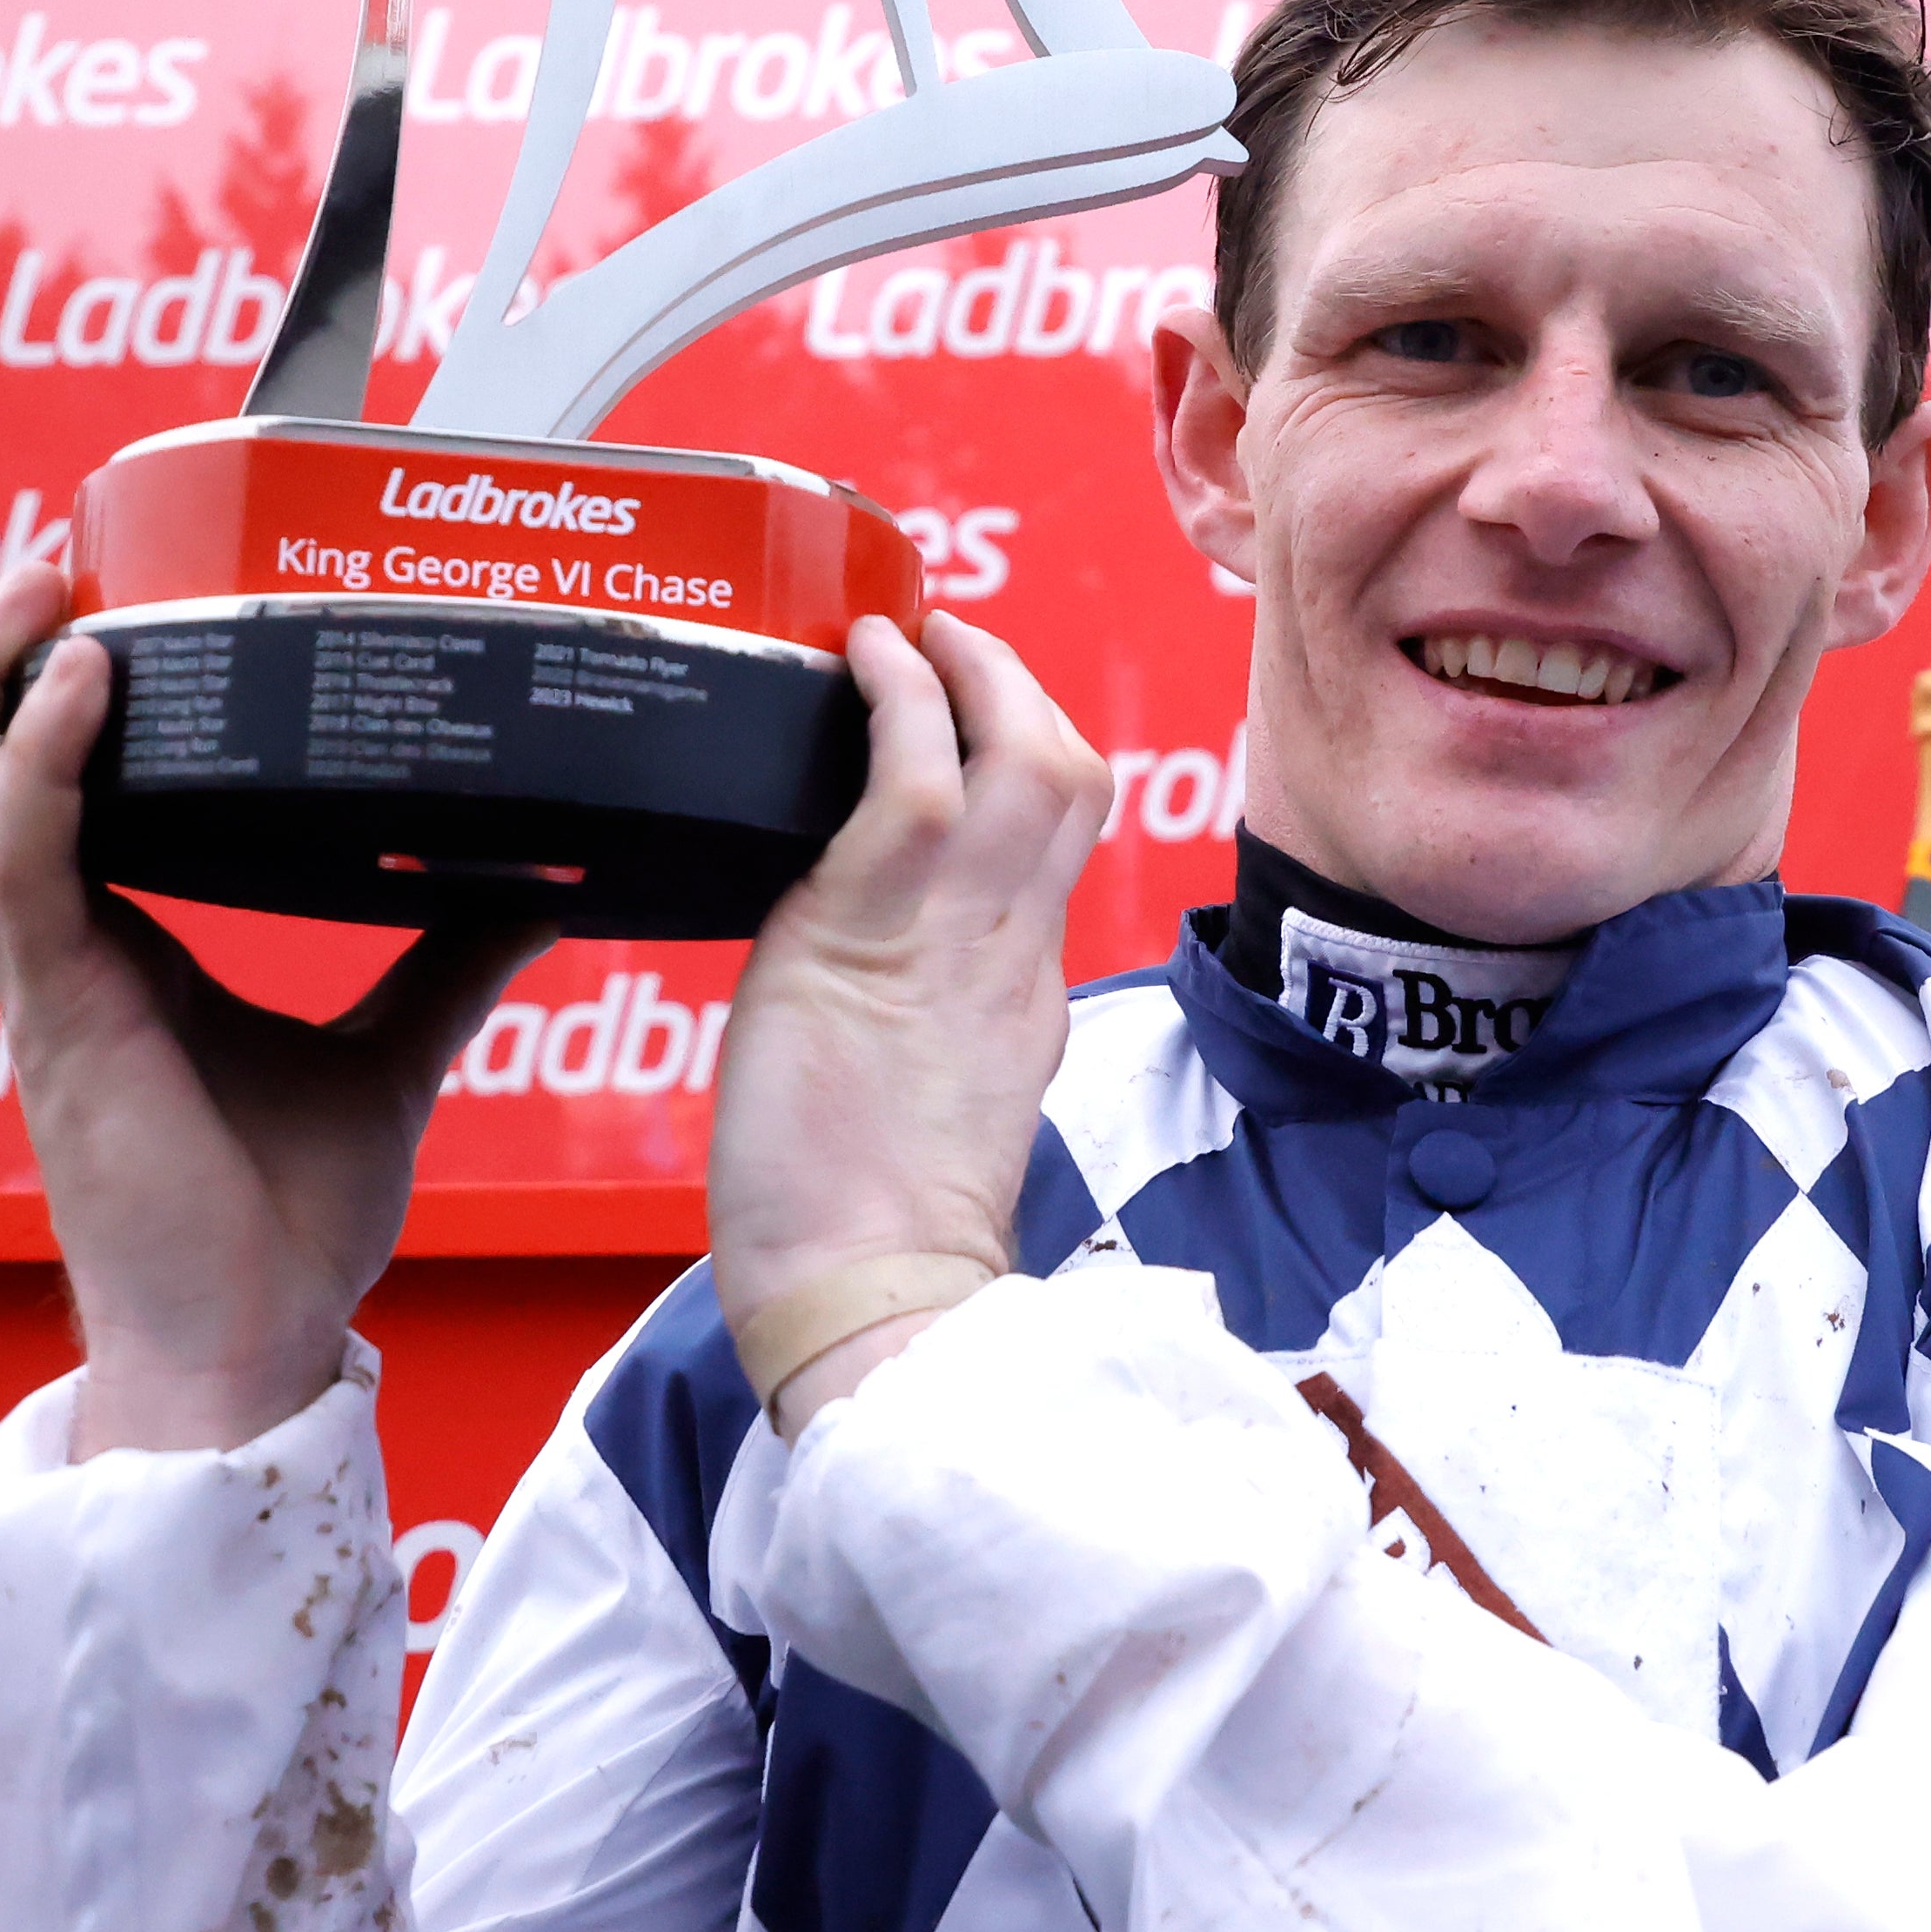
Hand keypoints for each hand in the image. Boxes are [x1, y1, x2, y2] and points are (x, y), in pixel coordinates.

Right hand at [0, 490, 547, 1453]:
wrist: (248, 1354)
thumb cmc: (284, 1233)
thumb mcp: (387, 1058)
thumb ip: (446, 960)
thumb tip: (542, 875)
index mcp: (110, 951)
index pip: (31, 790)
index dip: (37, 689)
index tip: (109, 588)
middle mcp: (56, 953)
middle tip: (60, 556)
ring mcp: (45, 984)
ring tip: (50, 589)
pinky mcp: (63, 1017)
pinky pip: (19, 861)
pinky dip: (40, 762)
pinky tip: (88, 684)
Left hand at [708, 612, 1112, 1428]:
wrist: (870, 1304)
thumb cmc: (868, 1239)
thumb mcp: (926, 1105)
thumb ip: (920, 1027)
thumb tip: (869, 984)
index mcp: (1024, 996)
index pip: (1054, 844)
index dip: (1022, 758)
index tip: (974, 714)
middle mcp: (1013, 953)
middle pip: (1069, 774)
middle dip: (1018, 687)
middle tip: (949, 643)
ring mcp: (958, 938)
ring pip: (1020, 752)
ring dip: (969, 668)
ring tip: (910, 628)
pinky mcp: (875, 934)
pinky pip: (911, 778)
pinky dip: (897, 699)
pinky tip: (861, 658)